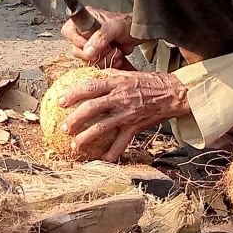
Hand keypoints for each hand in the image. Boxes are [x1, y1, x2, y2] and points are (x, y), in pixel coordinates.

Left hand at [59, 70, 190, 161]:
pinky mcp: (135, 127)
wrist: (172, 93)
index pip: (90, 87)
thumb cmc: (149, 82)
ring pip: (103, 127)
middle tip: (63, 127)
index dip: (73, 94)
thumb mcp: (127, 73)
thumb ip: (109, 74)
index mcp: (116, 83)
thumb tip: (91, 75)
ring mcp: (127, 114)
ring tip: (75, 144)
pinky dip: (113, 152)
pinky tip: (103, 159)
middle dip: (75, 119)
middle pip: (92, 109)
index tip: (60, 101)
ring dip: (87, 138)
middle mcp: (120, 98)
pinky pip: (122, 142)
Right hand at [61, 7, 141, 68]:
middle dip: (95, 54)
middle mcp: (83, 33)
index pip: (68, 32)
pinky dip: (106, 64)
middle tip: (109, 48)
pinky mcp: (96, 55)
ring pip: (86, 60)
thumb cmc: (127, 25)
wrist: (137, 34)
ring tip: (115, 52)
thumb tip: (88, 51)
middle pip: (77, 50)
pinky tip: (116, 58)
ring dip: (103, 60)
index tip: (92, 45)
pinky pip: (95, 65)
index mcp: (84, 20)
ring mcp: (89, 45)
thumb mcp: (115, 27)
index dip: (78, 41)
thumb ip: (101, 37)